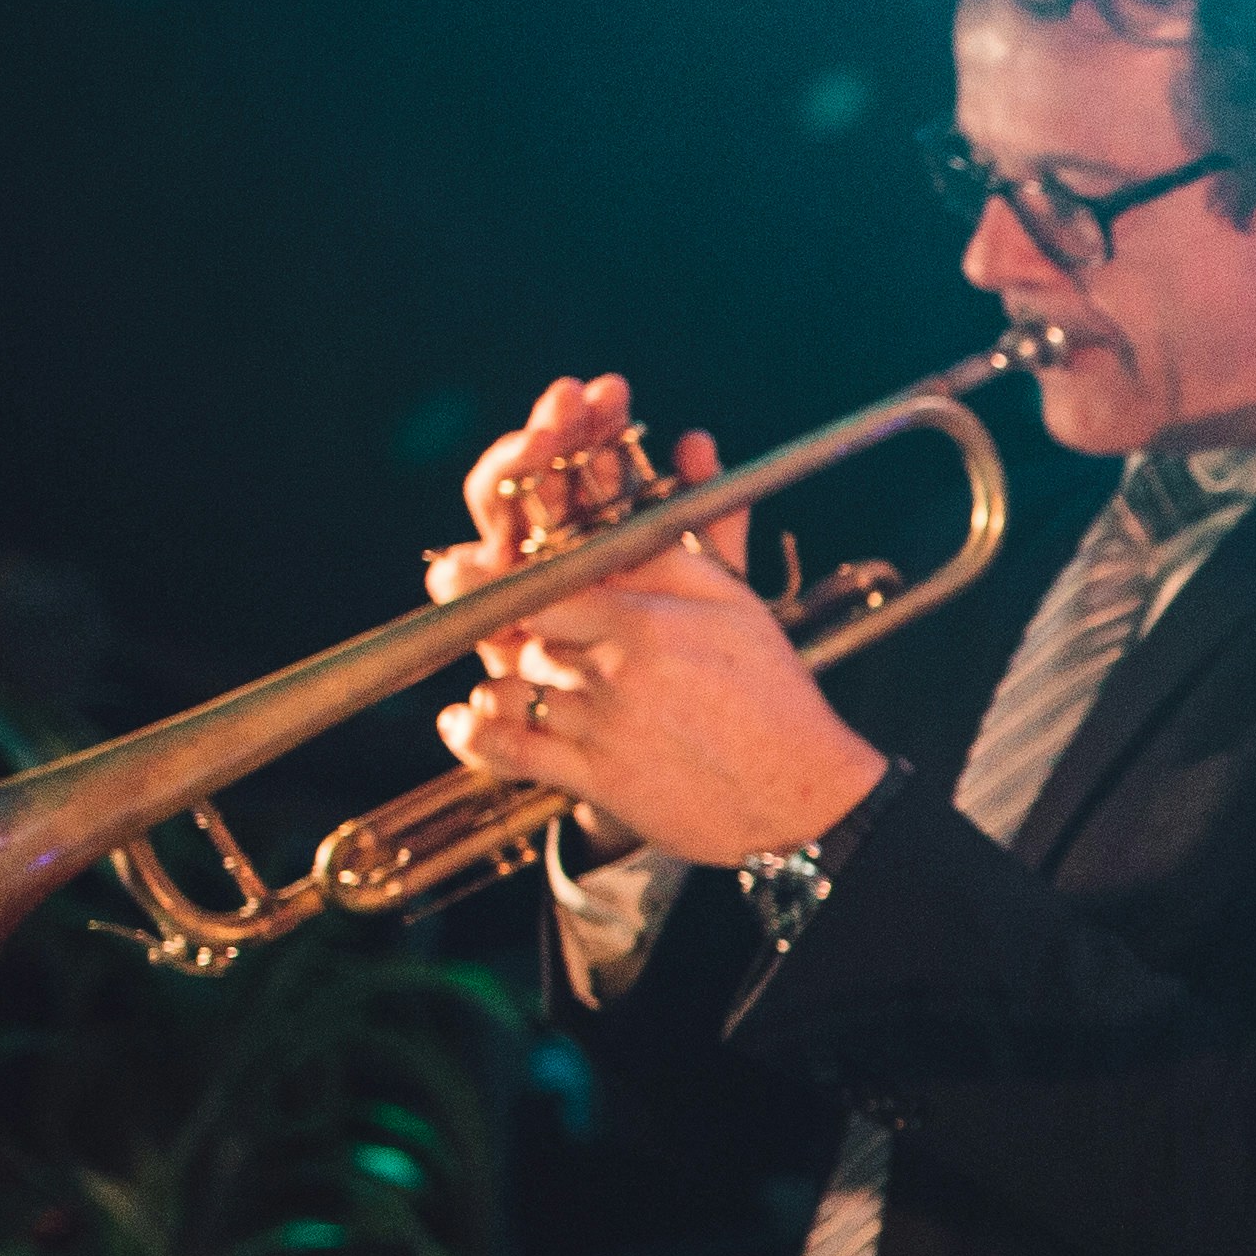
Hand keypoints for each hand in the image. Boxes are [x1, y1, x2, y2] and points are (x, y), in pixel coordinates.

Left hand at [427, 375, 875, 866]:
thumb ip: (680, 545)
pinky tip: (460, 721)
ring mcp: (602, 727)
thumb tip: (674, 461)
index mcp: (643, 619)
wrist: (802, 795)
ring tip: (507, 677)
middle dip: (498, 629)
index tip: (452, 568)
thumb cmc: (771, 693)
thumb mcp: (734, 604)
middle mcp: (615, 669)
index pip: (539, 585)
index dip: (484, 577)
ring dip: (499, 682)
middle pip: (519, 634)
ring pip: (508, 689)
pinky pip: (508, 752)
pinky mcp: (597, 779)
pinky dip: (473, 736)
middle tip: (475, 621)